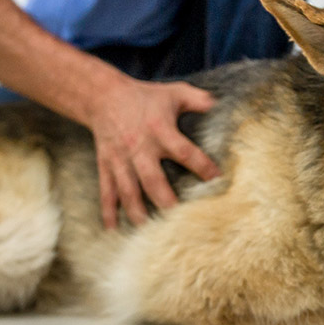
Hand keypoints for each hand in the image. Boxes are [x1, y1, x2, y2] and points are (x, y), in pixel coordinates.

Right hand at [89, 77, 219, 228]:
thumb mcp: (174, 92)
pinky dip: (108, 211)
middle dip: (164, 200)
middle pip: (152, 178)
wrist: (104, 96)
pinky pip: (106, 190)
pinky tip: (113, 229)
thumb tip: (220, 105)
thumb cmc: (145, 96)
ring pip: (128, 190)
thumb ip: (198, 99)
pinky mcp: (106, 166)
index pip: (183, 151)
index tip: (216, 179)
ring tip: (149, 231)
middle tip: (178, 219)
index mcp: (159, 129)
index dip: (201, 165)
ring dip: (137, 212)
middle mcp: (139, 147)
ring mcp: (120, 159)